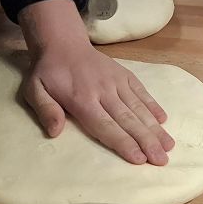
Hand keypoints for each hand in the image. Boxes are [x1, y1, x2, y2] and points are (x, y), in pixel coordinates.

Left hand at [19, 0, 174, 164]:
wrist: (62, 43)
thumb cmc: (48, 73)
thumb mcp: (33, 90)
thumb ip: (45, 109)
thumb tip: (54, 131)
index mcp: (81, 99)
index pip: (105, 125)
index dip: (123, 142)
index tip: (139, 158)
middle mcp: (103, 91)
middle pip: (128, 120)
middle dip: (146, 141)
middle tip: (162, 160)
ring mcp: (116, 81)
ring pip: (138, 108)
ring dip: (154, 128)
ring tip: (168, 146)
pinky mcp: (125, 75)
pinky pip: (141, 92)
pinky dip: (153, 106)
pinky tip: (163, 121)